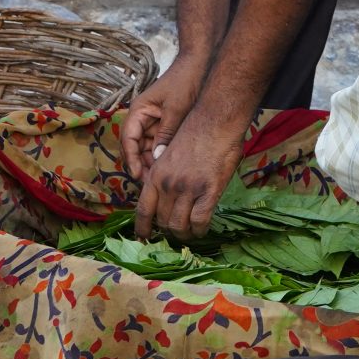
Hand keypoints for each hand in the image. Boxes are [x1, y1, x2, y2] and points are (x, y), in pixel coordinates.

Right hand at [119, 59, 204, 180]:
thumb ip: (166, 134)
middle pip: (134, 146)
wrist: (200, 64)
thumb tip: (157, 159)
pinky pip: (158, 142)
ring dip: (151, 161)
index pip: (128, 140)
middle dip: (140, 163)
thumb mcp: (176, 110)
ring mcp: (152, 121)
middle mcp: (141, 117)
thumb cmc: (185, 82)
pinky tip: (168, 166)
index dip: (131, 159)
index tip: (138, 175)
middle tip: (150, 183)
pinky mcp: (164, 123)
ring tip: (160, 178)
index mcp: (138, 111)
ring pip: (146, 147)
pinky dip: (161, 153)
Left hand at [135, 106, 245, 238]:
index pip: (143, 210)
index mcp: (155, 175)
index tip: (144, 238)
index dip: (143, 228)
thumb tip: (165, 197)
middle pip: (162, 221)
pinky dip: (200, 230)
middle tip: (178, 232)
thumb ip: (165, 176)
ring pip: (179, 225)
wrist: (215, 121)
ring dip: (185, 234)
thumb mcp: (169, 155)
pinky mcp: (208, 190)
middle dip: (169, 231)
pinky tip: (203, 229)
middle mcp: (167, 185)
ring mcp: (188, 189)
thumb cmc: (195, 133)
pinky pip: (199, 221)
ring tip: (191, 234)